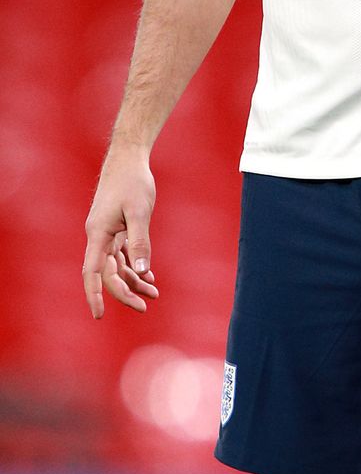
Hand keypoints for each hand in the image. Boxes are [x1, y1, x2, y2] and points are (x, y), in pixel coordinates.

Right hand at [82, 146, 159, 317]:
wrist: (129, 158)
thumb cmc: (132, 182)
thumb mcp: (139, 211)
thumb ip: (140, 240)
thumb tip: (142, 270)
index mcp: (98, 234)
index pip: (92, 272)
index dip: (95, 294)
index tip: (99, 315)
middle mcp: (99, 236)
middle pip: (109, 273)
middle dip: (125, 292)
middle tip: (145, 306)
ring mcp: (108, 232)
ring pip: (118, 264)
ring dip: (134, 280)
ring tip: (154, 294)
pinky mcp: (118, 227)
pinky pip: (124, 253)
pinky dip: (135, 265)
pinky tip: (149, 275)